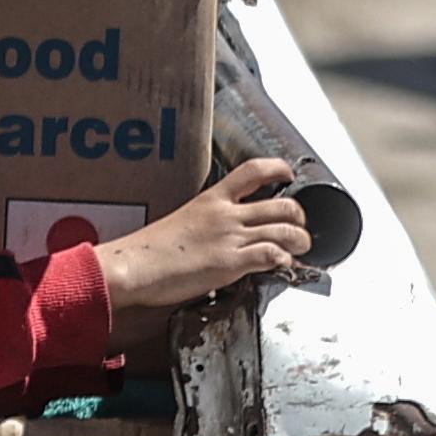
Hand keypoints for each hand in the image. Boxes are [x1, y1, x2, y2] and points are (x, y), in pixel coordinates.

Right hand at [91, 156, 314, 316]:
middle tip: (300, 227)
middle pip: (282, 205)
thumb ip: (208, 223)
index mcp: (212, 199)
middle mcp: (225, 214)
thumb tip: (223, 234)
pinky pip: (272, 255)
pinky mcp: (230, 263)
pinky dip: (285, 260)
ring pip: (285, 230)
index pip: (253, 171)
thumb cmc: (150, 250)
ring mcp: (230, 238)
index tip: (289, 175)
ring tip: (301, 248)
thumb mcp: (183, 222)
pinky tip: (282, 265)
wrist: (134, 267)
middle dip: (300, 217)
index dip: (278, 169)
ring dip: (301, 240)